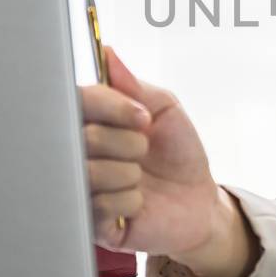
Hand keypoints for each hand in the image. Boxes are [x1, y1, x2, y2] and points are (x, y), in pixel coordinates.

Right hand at [81, 46, 222, 257]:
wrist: (197, 203)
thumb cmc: (178, 153)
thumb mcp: (165, 111)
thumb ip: (135, 85)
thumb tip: (107, 53)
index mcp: (91, 120)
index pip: (78, 100)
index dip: (112, 106)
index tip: (143, 117)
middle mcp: (77, 152)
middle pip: (84, 136)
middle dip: (128, 143)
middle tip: (144, 151)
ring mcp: (79, 187)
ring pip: (90, 172)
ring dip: (129, 174)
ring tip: (140, 178)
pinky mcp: (87, 223)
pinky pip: (98, 205)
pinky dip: (128, 201)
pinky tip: (135, 203)